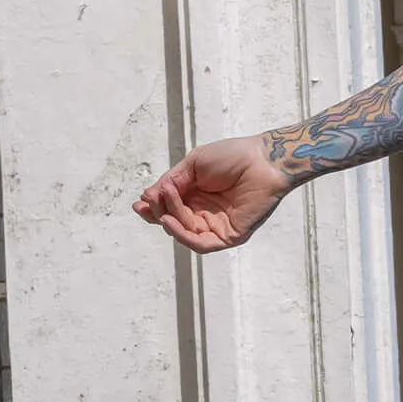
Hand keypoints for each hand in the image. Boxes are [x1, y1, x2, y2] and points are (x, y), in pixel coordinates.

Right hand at [133, 136, 291, 252]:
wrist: (263, 160)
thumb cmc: (233, 157)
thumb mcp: (193, 165)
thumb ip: (172, 182)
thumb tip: (148, 196)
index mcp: (195, 196)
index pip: (168, 209)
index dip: (152, 208)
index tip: (139, 203)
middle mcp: (204, 213)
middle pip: (173, 223)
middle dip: (157, 214)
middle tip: (149, 202)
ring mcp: (217, 226)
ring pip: (184, 233)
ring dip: (170, 220)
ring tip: (162, 205)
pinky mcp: (229, 236)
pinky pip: (202, 244)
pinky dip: (183, 236)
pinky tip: (171, 221)